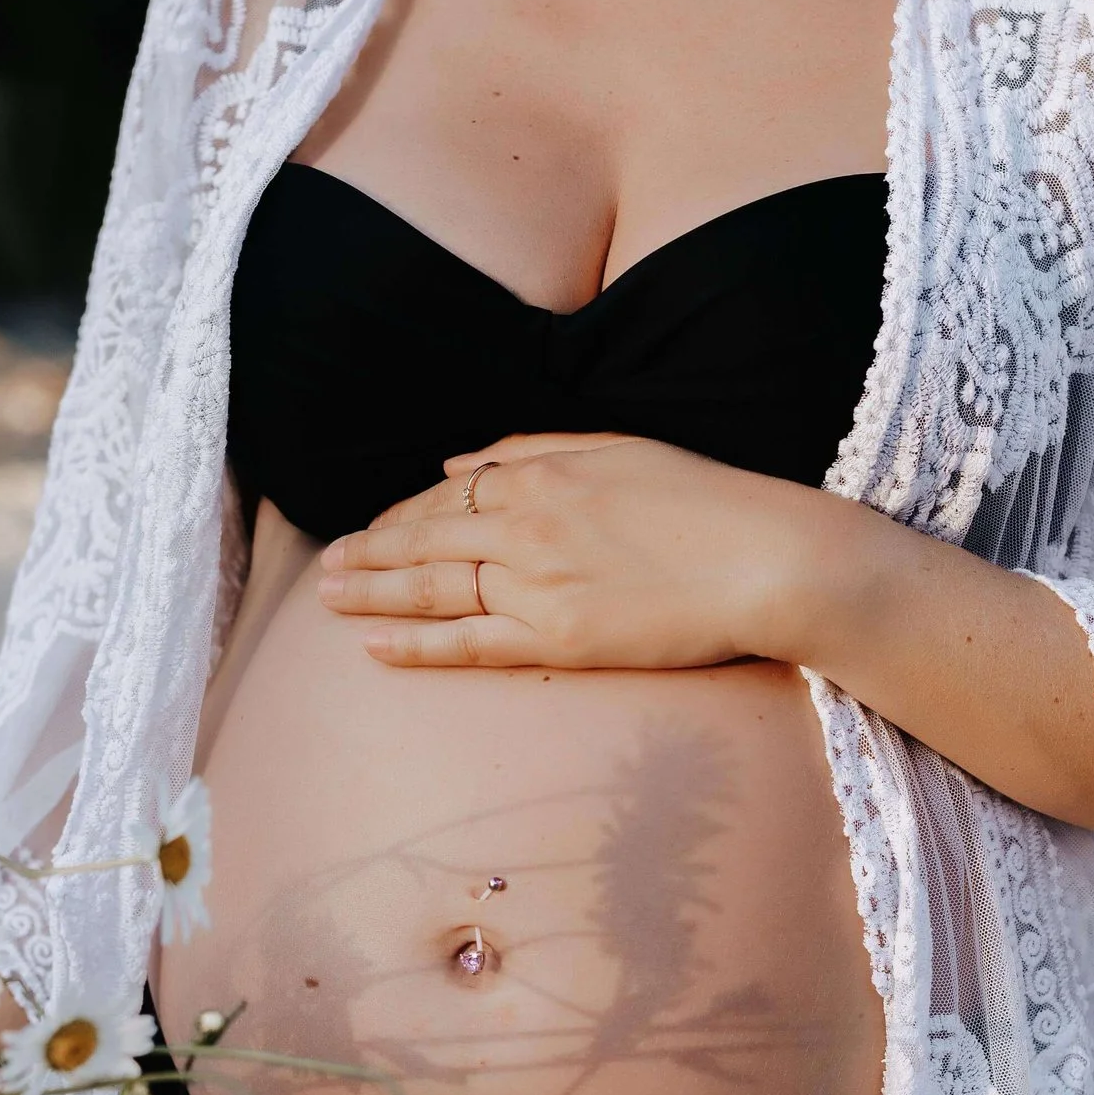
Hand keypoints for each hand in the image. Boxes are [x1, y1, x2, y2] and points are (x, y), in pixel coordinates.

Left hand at [316, 432, 840, 668]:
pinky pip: (470, 643)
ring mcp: (537, 584)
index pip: (445, 495)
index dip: (400, 516)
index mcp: (538, 473)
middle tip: (327, 568)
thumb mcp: (614, 448)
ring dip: (375, 594)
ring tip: (331, 600)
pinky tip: (376, 646)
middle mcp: (525, 524)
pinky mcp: (559, 638)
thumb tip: (456, 461)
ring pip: (434, 590)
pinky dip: (418, 644)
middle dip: (369, 554)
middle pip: (425, 541)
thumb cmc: (703, 501)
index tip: (371, 531)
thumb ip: (529, 449)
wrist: (766, 558)